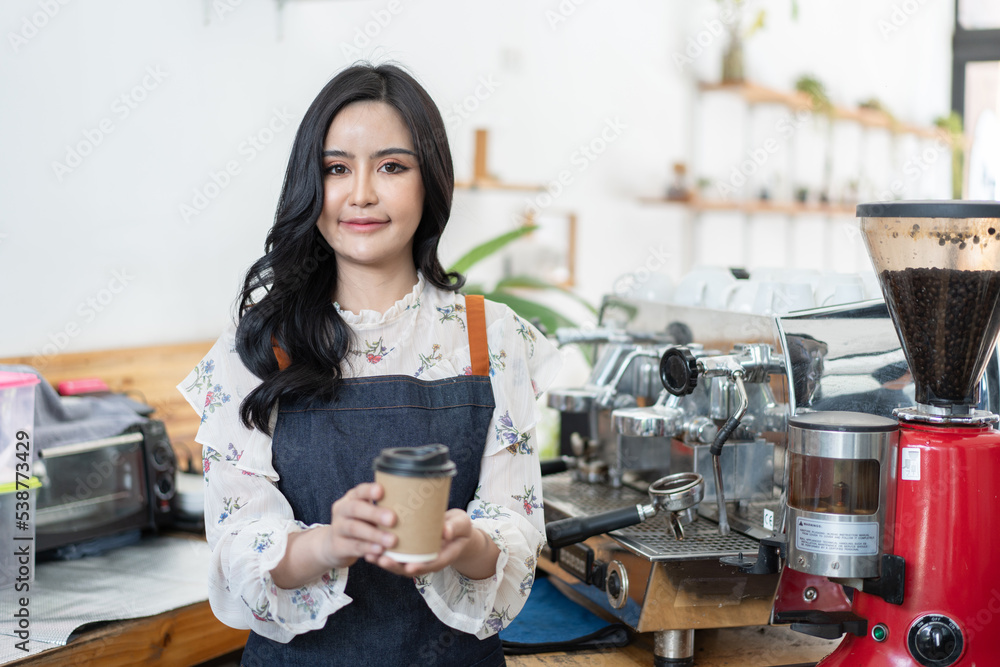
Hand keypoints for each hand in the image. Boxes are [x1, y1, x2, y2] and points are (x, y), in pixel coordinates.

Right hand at [322, 482, 397, 569]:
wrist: (334, 545)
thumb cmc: (360, 524)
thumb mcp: (367, 512)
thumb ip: (382, 507)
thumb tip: (413, 502)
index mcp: (352, 498)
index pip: (359, 490)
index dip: (369, 490)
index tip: (381, 491)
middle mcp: (342, 510)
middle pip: (355, 509)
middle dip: (375, 513)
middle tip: (393, 519)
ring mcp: (337, 528)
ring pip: (354, 529)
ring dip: (374, 535)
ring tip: (392, 541)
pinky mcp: (337, 547)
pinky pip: (353, 547)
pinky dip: (367, 548)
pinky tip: (380, 551)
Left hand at [369, 509, 494, 577]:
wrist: (455, 529)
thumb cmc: (459, 526)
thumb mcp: (462, 524)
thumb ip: (455, 526)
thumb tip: (446, 531)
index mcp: (442, 556)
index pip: (431, 565)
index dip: (420, 568)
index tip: (410, 568)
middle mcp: (427, 561)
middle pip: (410, 569)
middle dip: (396, 567)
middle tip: (383, 560)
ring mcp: (416, 558)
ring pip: (399, 564)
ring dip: (384, 562)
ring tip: (370, 556)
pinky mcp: (408, 551)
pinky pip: (394, 555)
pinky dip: (381, 553)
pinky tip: (368, 548)